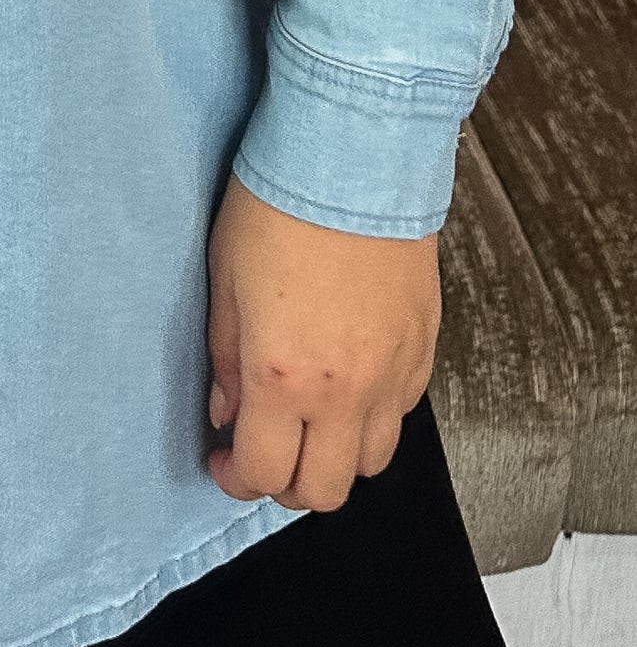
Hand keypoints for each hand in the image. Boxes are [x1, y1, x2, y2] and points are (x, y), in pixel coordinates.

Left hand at [204, 170, 438, 511]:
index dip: (236, 479)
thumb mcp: (225, 279)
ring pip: (371, 462)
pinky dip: (373, 418)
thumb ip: (225, 359)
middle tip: (263, 448)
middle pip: (324, 490)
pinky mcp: (422, 349)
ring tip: (308, 421)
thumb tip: (227, 411)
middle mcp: (344, 390)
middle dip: (286, 482)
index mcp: (282, 376)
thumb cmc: (279, 205)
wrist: (354, 155)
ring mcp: (391, 374)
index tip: (223, 459)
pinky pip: (401, 414)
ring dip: (335, 455)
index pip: (264, 473)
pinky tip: (347, 385)